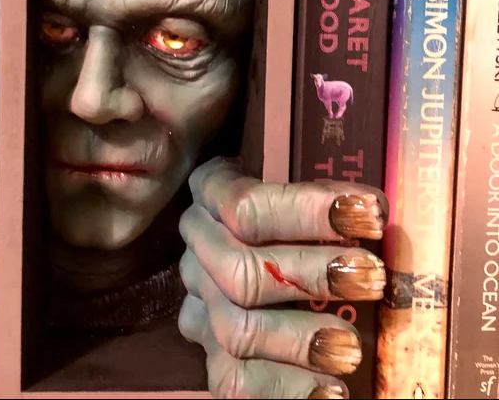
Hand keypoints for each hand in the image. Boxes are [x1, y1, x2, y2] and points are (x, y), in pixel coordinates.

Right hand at [178, 156, 388, 399]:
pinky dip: (287, 387)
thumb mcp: (298, 193)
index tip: (371, 214)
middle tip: (372, 278)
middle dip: (310, 275)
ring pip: (235, 328)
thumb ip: (325, 200)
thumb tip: (375, 212)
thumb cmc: (291, 213)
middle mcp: (197, 245)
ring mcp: (199, 299)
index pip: (244, 203)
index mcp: (211, 192)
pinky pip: (234, 379)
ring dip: (299, 340)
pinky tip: (330, 389)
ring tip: (351, 347)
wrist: (260, 251)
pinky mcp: (208, 351)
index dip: (307, 210)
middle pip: (239, 268)